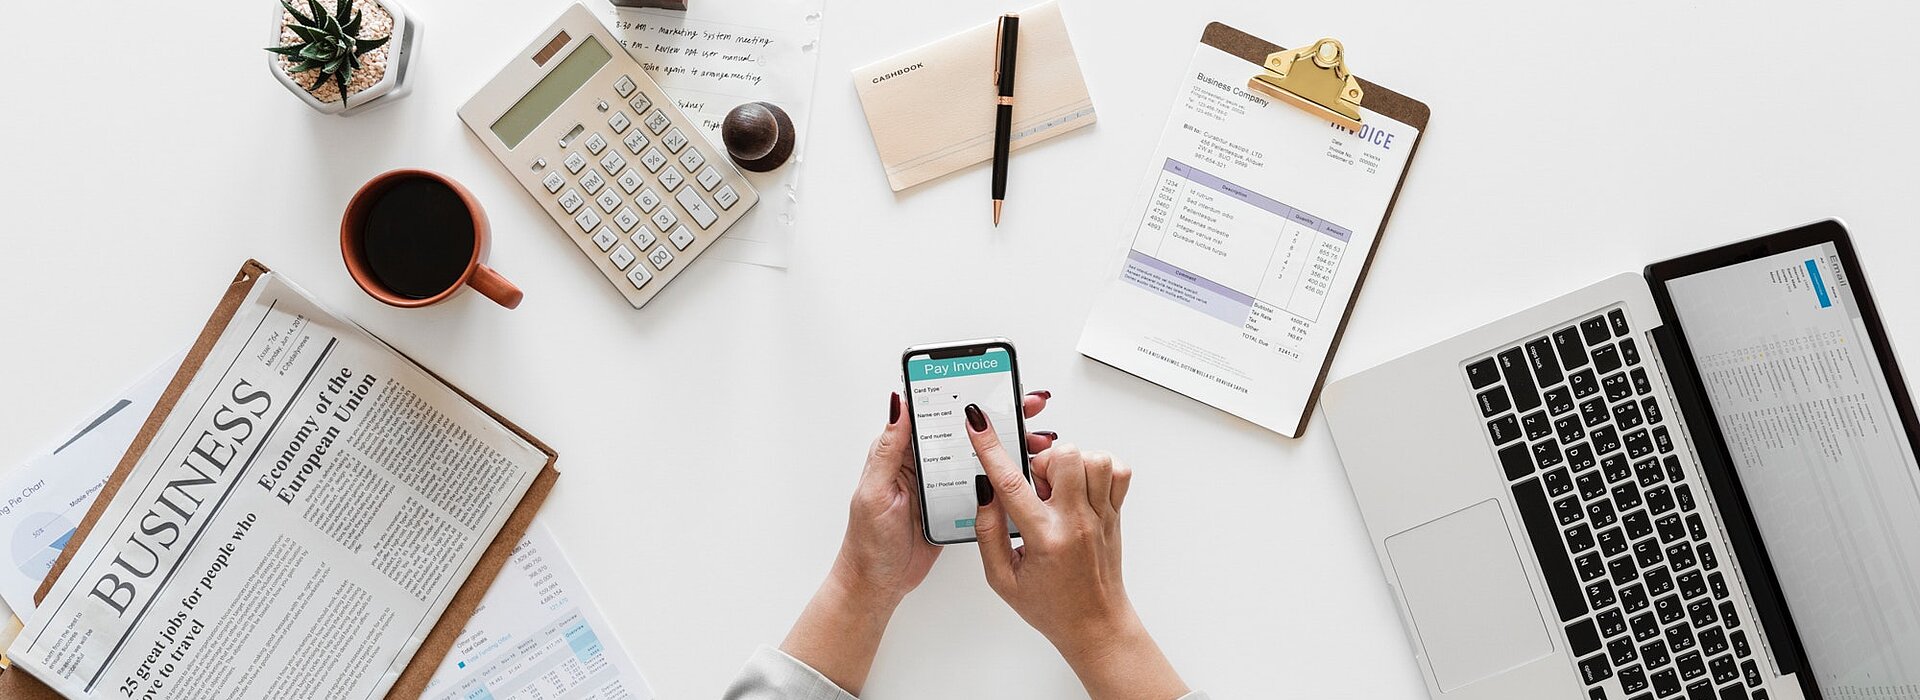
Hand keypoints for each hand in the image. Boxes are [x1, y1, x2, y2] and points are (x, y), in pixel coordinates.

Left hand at [780, 390, 1054, 693]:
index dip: (964, 394)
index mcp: (902, 452)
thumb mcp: (876, 491)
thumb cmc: (868, 542)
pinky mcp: (956, 506)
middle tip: (1029, 406)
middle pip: (966, 431)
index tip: (992, 383)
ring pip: (981, 456)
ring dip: (1010, 445)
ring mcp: (942, 484)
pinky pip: (984, 485)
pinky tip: (1026, 472)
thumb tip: (898, 402)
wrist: (878, 585)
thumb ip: (889, 448)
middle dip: (1000, 416)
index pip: (936, 412)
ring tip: (1037, 439)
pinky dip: (1006, 477)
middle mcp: (925, 463)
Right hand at [967, 404, 1187, 699]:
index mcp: (1045, 539)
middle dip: (1041, 462)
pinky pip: (1117, 470)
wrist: (1095, 625)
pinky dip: (1098, 468)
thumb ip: (988, 532)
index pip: (1012, 484)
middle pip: (1064, 457)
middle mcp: (1077, 522)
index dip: (990, 448)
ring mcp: (1102, 515)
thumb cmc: (1050, 606)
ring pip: (1094, 457)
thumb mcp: (1002, 579)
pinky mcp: (1116, 513)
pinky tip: (1081, 487)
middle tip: (1035, 487)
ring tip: (1058, 488)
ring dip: (1070, 463)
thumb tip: (984, 492)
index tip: (978, 423)